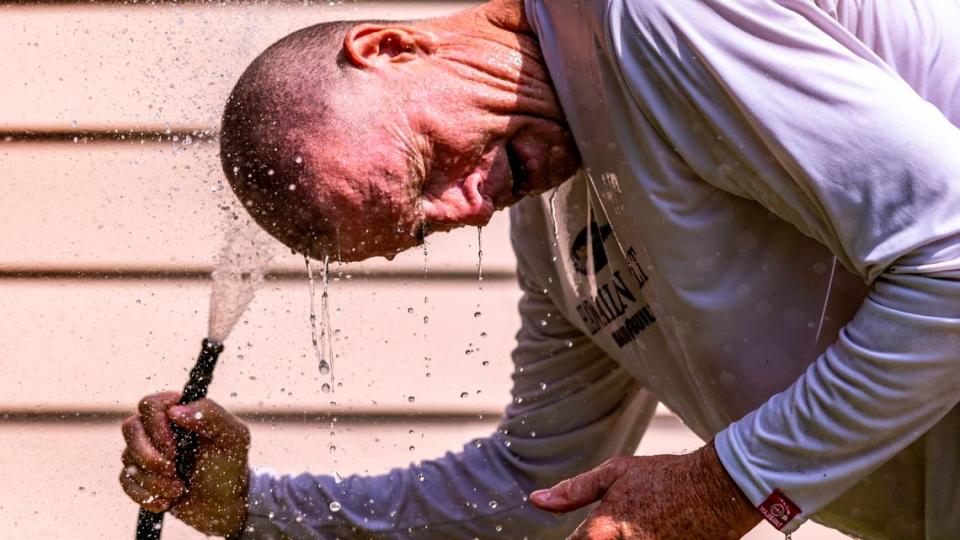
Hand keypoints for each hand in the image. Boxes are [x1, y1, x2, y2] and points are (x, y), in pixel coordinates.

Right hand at [120, 391, 250, 536]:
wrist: (223, 504)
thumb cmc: (230, 466)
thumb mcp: (233, 437)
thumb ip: (211, 415)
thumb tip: (174, 410)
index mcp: (181, 413)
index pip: (150, 404)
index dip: (157, 426)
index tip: (176, 446)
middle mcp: (159, 428)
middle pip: (130, 427)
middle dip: (150, 455)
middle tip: (173, 470)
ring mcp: (146, 451)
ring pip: (127, 457)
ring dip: (154, 479)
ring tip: (179, 488)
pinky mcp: (139, 474)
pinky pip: (125, 480)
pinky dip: (146, 494)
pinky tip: (167, 500)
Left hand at [530, 441, 759, 538]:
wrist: (716, 490)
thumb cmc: (663, 477)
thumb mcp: (615, 474)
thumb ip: (574, 490)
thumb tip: (537, 500)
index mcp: (605, 529)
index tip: (579, 533)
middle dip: (597, 538)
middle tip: (616, 523)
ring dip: (619, 538)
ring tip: (638, 520)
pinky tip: (650, 528)